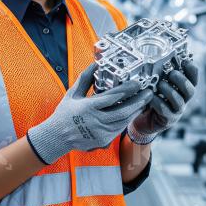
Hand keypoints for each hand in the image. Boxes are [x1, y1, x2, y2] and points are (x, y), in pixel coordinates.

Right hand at [28, 63, 152, 163]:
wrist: (56, 138)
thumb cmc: (64, 114)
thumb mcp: (72, 94)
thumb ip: (85, 79)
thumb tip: (95, 64)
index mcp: (87, 108)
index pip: (112, 97)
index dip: (127, 90)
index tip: (137, 83)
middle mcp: (95, 122)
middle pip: (122, 111)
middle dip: (138, 102)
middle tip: (148, 93)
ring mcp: (100, 133)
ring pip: (123, 122)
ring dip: (135, 111)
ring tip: (144, 102)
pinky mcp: (103, 141)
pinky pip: (119, 130)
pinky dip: (127, 120)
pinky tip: (133, 112)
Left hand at [127, 59, 197, 143]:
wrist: (146, 119)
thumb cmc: (154, 97)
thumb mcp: (160, 84)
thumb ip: (164, 74)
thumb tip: (162, 56)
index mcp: (183, 89)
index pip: (194, 79)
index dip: (192, 70)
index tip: (185, 62)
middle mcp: (183, 100)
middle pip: (190, 90)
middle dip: (182, 81)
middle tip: (171, 74)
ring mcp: (176, 111)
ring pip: (179, 101)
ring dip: (169, 91)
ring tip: (160, 85)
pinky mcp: (168, 120)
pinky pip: (165, 110)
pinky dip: (158, 102)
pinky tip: (152, 97)